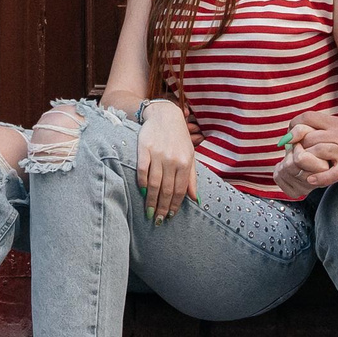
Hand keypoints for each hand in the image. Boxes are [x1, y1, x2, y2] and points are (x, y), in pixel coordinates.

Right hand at [135, 100, 194, 222]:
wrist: (164, 115)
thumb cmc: (179, 138)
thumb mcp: (190, 156)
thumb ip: (191, 178)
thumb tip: (195, 199)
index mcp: (185, 162)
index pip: (179, 190)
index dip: (174, 205)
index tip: (170, 216)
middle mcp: (172, 159)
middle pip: (166, 190)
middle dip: (162, 208)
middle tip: (158, 221)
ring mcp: (158, 154)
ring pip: (154, 183)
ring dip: (151, 201)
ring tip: (149, 212)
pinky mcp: (144, 148)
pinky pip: (142, 170)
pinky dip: (142, 183)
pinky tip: (143, 193)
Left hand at [278, 110, 337, 191]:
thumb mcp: (336, 129)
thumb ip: (316, 130)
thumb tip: (289, 136)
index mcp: (334, 122)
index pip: (307, 117)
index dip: (294, 126)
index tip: (290, 138)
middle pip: (309, 137)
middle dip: (298, 148)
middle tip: (295, 157)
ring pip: (317, 152)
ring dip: (305, 161)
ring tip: (301, 168)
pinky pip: (332, 173)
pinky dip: (319, 177)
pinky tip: (310, 180)